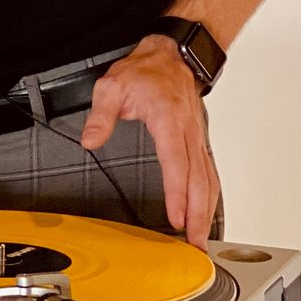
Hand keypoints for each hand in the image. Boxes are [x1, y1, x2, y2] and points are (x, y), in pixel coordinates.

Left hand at [77, 36, 220, 247]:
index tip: (176, 218)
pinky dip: (210, 197)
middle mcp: (188, 131)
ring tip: (202, 239)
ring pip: (209, 179)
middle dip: (199, 214)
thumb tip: (90, 140)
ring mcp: (197, 137)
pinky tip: (205, 213)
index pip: (176, 163)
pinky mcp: (199, 141)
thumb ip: (101, 114)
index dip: (178, 193)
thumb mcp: (113, 85)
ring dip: (207, 210)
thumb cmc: (146, 71)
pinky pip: (209, 172)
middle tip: (195, 245)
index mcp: (168, 119)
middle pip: (199, 179)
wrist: (173, 55)